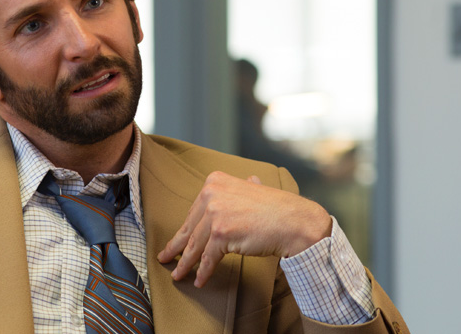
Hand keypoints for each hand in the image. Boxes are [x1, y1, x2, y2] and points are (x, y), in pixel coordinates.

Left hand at [157, 171, 331, 287]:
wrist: (295, 222)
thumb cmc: (279, 209)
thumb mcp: (256, 188)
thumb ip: (246, 185)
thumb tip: (248, 180)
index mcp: (214, 181)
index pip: (194, 211)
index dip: (185, 230)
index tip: (175, 241)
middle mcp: (211, 193)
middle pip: (190, 227)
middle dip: (177, 246)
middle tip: (165, 257)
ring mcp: (215, 213)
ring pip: (195, 245)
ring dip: (186, 263)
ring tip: (178, 275)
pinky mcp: (221, 233)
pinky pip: (208, 258)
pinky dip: (203, 272)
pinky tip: (199, 280)